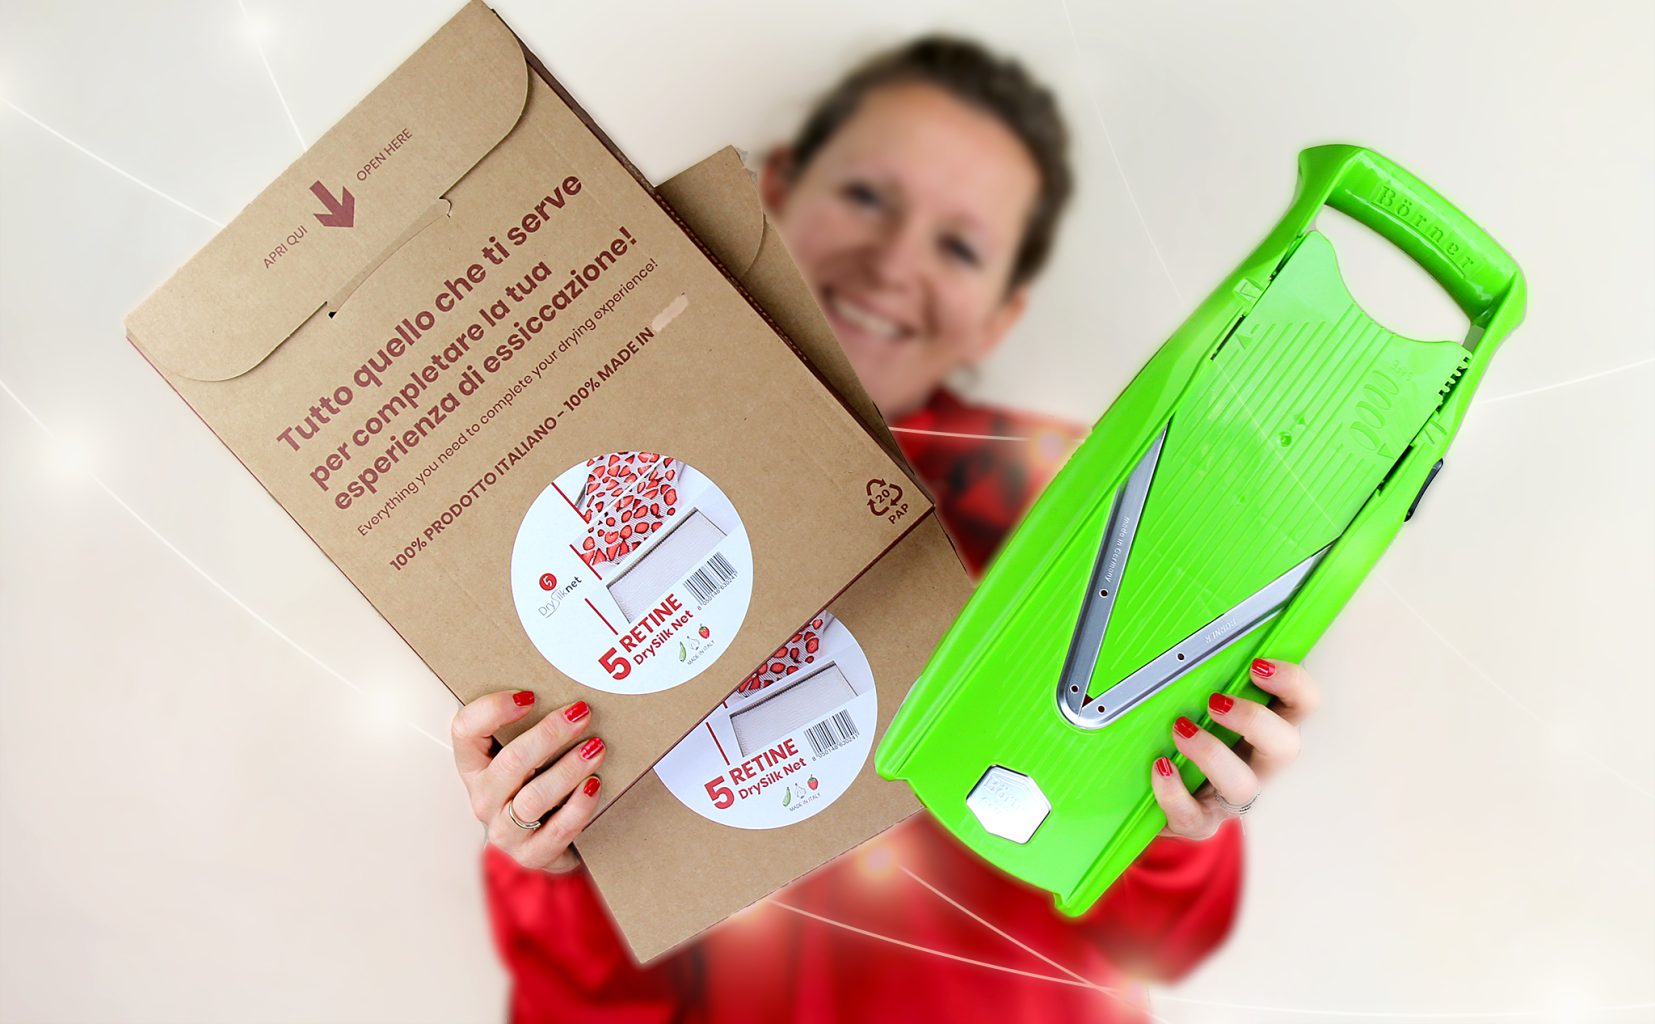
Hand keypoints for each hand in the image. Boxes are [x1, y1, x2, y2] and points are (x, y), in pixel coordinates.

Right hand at [451, 692, 606, 871]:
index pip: (465, 731)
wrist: (549, 843)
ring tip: (596, 748)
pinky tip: (595, 785)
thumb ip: (533, 727)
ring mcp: (505, 831)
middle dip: (549, 734)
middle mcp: (484, 798)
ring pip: (534, 797)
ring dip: (569, 768)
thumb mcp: (527, 756)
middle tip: (581, 713)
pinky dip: (580, 805)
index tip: (528, 695)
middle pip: (511, 762)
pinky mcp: (532, 855)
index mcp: (475, 766)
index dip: (492, 710)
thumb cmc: (536, 787)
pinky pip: (558, 829)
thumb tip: (567, 694)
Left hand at [1151, 657, 1317, 839]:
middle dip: (1254, 720)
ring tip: (1180, 729)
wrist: (1157, 793)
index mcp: (1266, 729)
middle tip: (1215, 701)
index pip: (1303, 703)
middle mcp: (1258, 764)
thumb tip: (1187, 641)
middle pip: (1287, 746)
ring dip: (1212, 754)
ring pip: (1244, 787)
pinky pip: (1193, 816)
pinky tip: (1160, 767)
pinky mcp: (1200, 822)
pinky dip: (1173, 791)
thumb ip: (1206, 678)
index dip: (1292, 683)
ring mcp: (1231, 798)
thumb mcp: (1200, 704)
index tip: (1258, 665)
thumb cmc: (1187, 738)